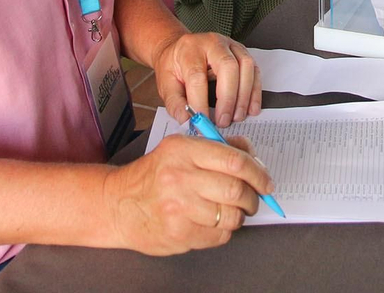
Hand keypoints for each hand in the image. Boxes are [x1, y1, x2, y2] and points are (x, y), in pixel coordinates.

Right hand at [100, 134, 271, 253]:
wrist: (117, 204)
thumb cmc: (152, 176)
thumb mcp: (179, 149)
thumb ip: (216, 147)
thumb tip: (252, 155)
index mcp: (183, 151)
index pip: (234, 161)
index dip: (258, 172)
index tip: (266, 181)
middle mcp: (180, 177)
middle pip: (236, 189)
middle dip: (252, 197)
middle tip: (253, 199)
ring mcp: (178, 208)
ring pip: (231, 216)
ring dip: (239, 216)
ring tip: (232, 211)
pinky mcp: (178, 234)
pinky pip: (219, 236)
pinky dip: (224, 231)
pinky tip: (213, 223)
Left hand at [152, 32, 261, 127]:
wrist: (180, 49)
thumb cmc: (174, 65)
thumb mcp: (165, 83)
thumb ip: (175, 103)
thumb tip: (187, 120)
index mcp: (190, 49)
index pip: (197, 76)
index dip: (200, 101)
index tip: (202, 122)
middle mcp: (213, 43)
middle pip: (228, 66)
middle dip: (228, 98)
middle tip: (224, 120)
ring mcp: (231, 45)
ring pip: (246, 66)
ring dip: (244, 96)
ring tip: (237, 117)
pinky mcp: (242, 53)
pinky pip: (255, 71)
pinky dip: (255, 92)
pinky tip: (250, 109)